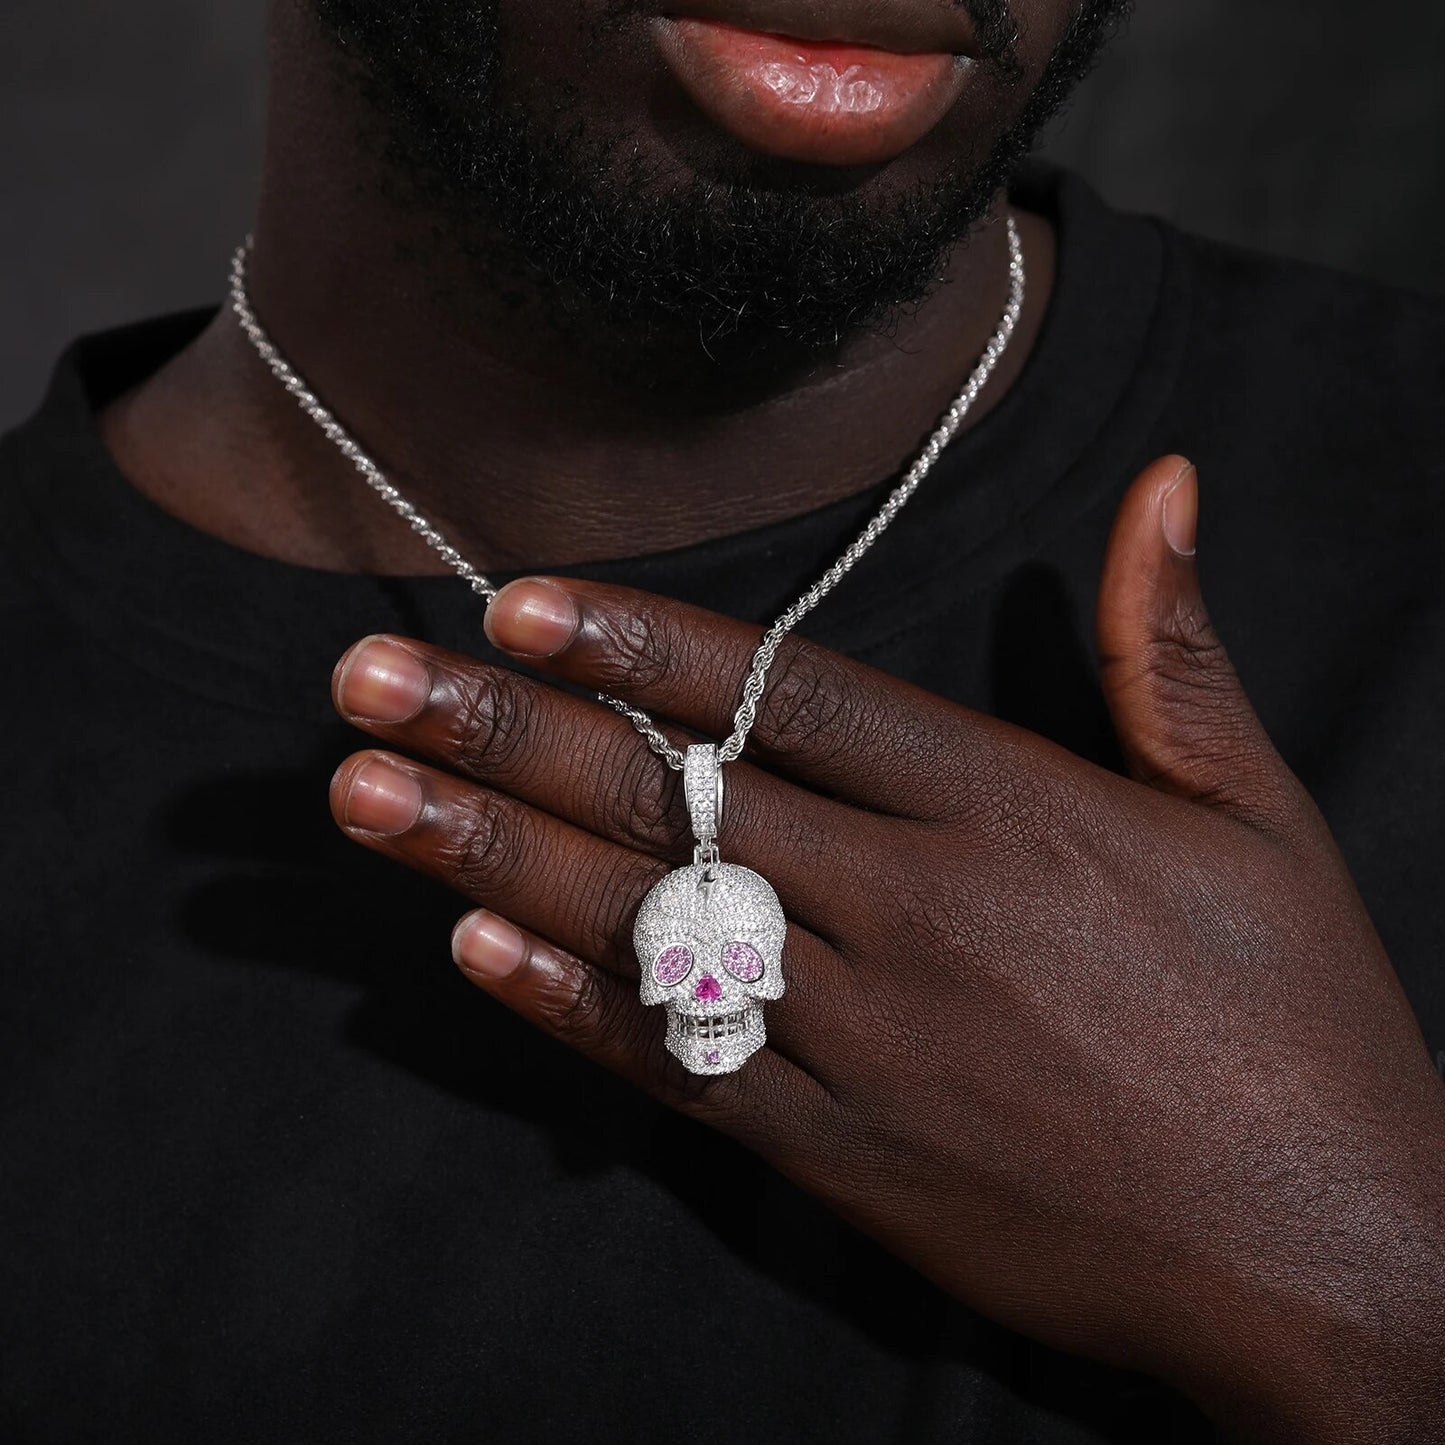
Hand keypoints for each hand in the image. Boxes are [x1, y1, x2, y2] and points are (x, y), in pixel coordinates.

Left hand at [329, 456, 1444, 1441]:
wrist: (1329, 1254)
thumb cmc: (1299, 1024)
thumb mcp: (1258, 814)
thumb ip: (1174, 646)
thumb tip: (1165, 482)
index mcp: (1012, 809)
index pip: (789, 697)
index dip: (645, 645)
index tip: (519, 602)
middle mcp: (916, 912)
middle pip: (678, 800)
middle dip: (509, 727)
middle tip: (367, 677)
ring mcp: (868, 1039)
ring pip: (648, 925)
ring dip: (490, 851)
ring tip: (365, 793)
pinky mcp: (844, 1152)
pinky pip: (683, 1068)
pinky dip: (573, 1006)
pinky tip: (472, 949)